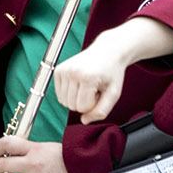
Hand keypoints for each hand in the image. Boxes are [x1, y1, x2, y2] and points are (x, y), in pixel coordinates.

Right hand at [55, 18, 172, 119]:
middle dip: (85, 102)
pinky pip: (59, 95)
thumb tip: (83, 121)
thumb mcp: (113, 94)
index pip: (83, 108)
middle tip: (95, 88)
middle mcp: (73, 72)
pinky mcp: (58, 70)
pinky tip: (79, 83)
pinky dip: (69, 94)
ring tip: (87, 86)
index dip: (94, 103)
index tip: (100, 91)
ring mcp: (64, 70)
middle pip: (72, 106)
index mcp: (88, 77)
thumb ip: (101, 111)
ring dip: (76, 98)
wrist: (107, 51)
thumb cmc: (112, 73)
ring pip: (64, 102)